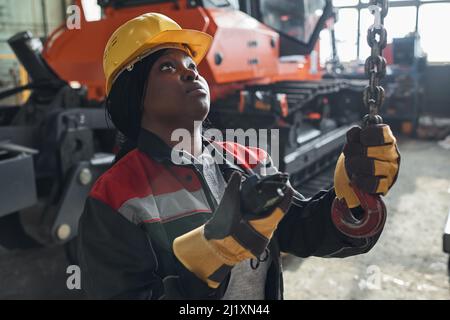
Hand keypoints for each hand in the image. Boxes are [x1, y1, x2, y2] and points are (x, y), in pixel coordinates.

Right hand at [173, 172, 292, 287]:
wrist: (216, 247)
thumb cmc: (223, 227)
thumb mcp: (228, 204)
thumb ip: (233, 187)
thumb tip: (236, 174)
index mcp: (262, 224)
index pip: (281, 209)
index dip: (286, 197)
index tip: (289, 187)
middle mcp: (266, 234)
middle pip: (277, 214)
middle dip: (278, 202)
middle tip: (278, 188)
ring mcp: (263, 241)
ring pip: (271, 221)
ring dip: (270, 210)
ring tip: (269, 198)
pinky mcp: (259, 244)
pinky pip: (265, 228)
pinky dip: (264, 219)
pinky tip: (260, 212)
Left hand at [334, 124, 399, 207]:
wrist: (361, 174)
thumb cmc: (360, 154)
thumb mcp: (356, 142)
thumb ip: (355, 134)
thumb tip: (356, 130)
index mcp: (388, 140)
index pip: (381, 132)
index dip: (367, 134)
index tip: (361, 138)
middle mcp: (392, 154)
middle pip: (370, 150)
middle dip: (353, 150)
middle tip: (349, 152)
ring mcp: (390, 171)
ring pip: (370, 166)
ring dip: (354, 165)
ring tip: (351, 164)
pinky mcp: (385, 185)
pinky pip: (370, 183)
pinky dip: (359, 180)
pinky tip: (356, 177)